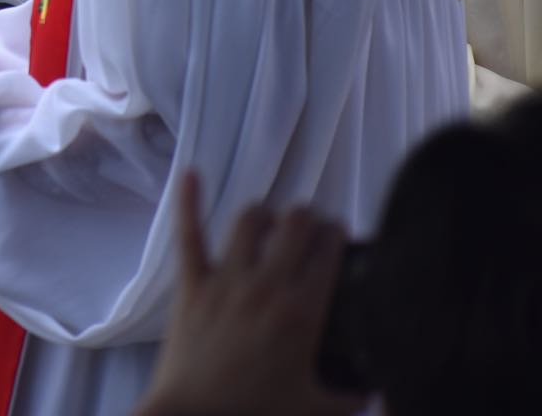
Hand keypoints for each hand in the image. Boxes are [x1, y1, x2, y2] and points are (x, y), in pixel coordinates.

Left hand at [133, 175, 366, 415]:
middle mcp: (266, 284)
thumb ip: (353, 395)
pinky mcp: (191, 284)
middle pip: (295, 225)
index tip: (340, 235)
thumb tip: (377, 389)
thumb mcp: (319, 409)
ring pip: (249, 222)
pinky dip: (189, 201)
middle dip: (308, 217)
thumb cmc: (258, 414)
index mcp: (303, 311)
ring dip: (266, 213)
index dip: (337, 235)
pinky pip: (188, 235)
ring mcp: (225, 280)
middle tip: (313, 226)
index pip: (328, 252)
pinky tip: (192, 174)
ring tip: (273, 220)